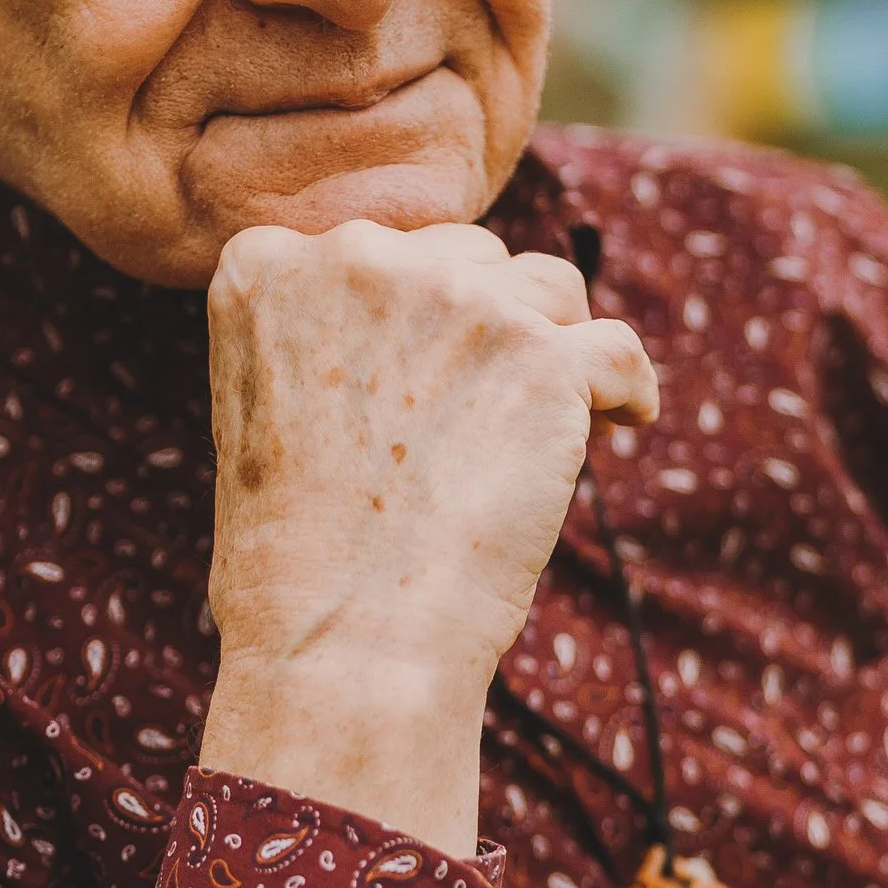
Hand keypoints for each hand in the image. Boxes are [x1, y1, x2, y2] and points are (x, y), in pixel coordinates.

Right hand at [199, 218, 657, 855]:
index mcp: (266, 265)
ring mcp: (457, 298)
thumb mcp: (260, 403)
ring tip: (536, 431)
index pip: (372, 246)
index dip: (409, 312)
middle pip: (465, 255)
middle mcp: (358, 256)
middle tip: (470, 425)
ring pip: (547, 287)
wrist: (344, 642)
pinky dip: (628, 390)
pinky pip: (618, 347)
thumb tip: (432, 287)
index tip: (414, 382)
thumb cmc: (294, 554)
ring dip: (552, 348)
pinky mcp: (543, 354)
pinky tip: (626, 424)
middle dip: (481, 324)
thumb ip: (321, 321)